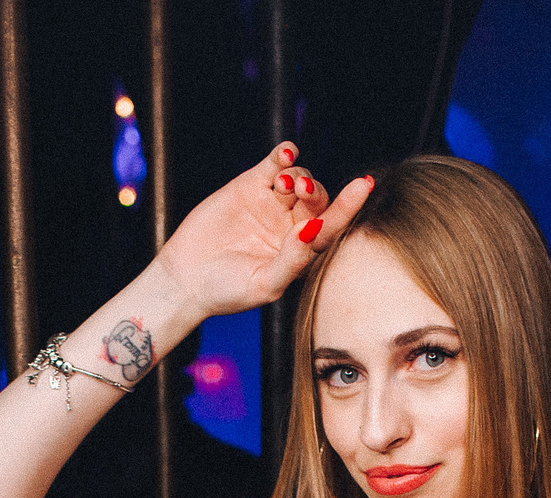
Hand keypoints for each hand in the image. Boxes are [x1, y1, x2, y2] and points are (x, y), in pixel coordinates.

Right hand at [158, 142, 372, 319]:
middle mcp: (291, 226)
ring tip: (282, 185)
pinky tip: (288, 153)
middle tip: (299, 192)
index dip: (348, 206)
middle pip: (316, 198)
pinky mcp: (250, 186)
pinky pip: (274, 164)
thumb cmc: (227, 291)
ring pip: (298, 178)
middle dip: (313, 191)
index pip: (332, 226)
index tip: (364, 185)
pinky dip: (283, 155)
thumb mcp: (264, 285)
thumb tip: (313, 230)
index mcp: (301, 252)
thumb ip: (292, 260)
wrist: (186, 280)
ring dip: (297, 176)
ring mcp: (271, 204)